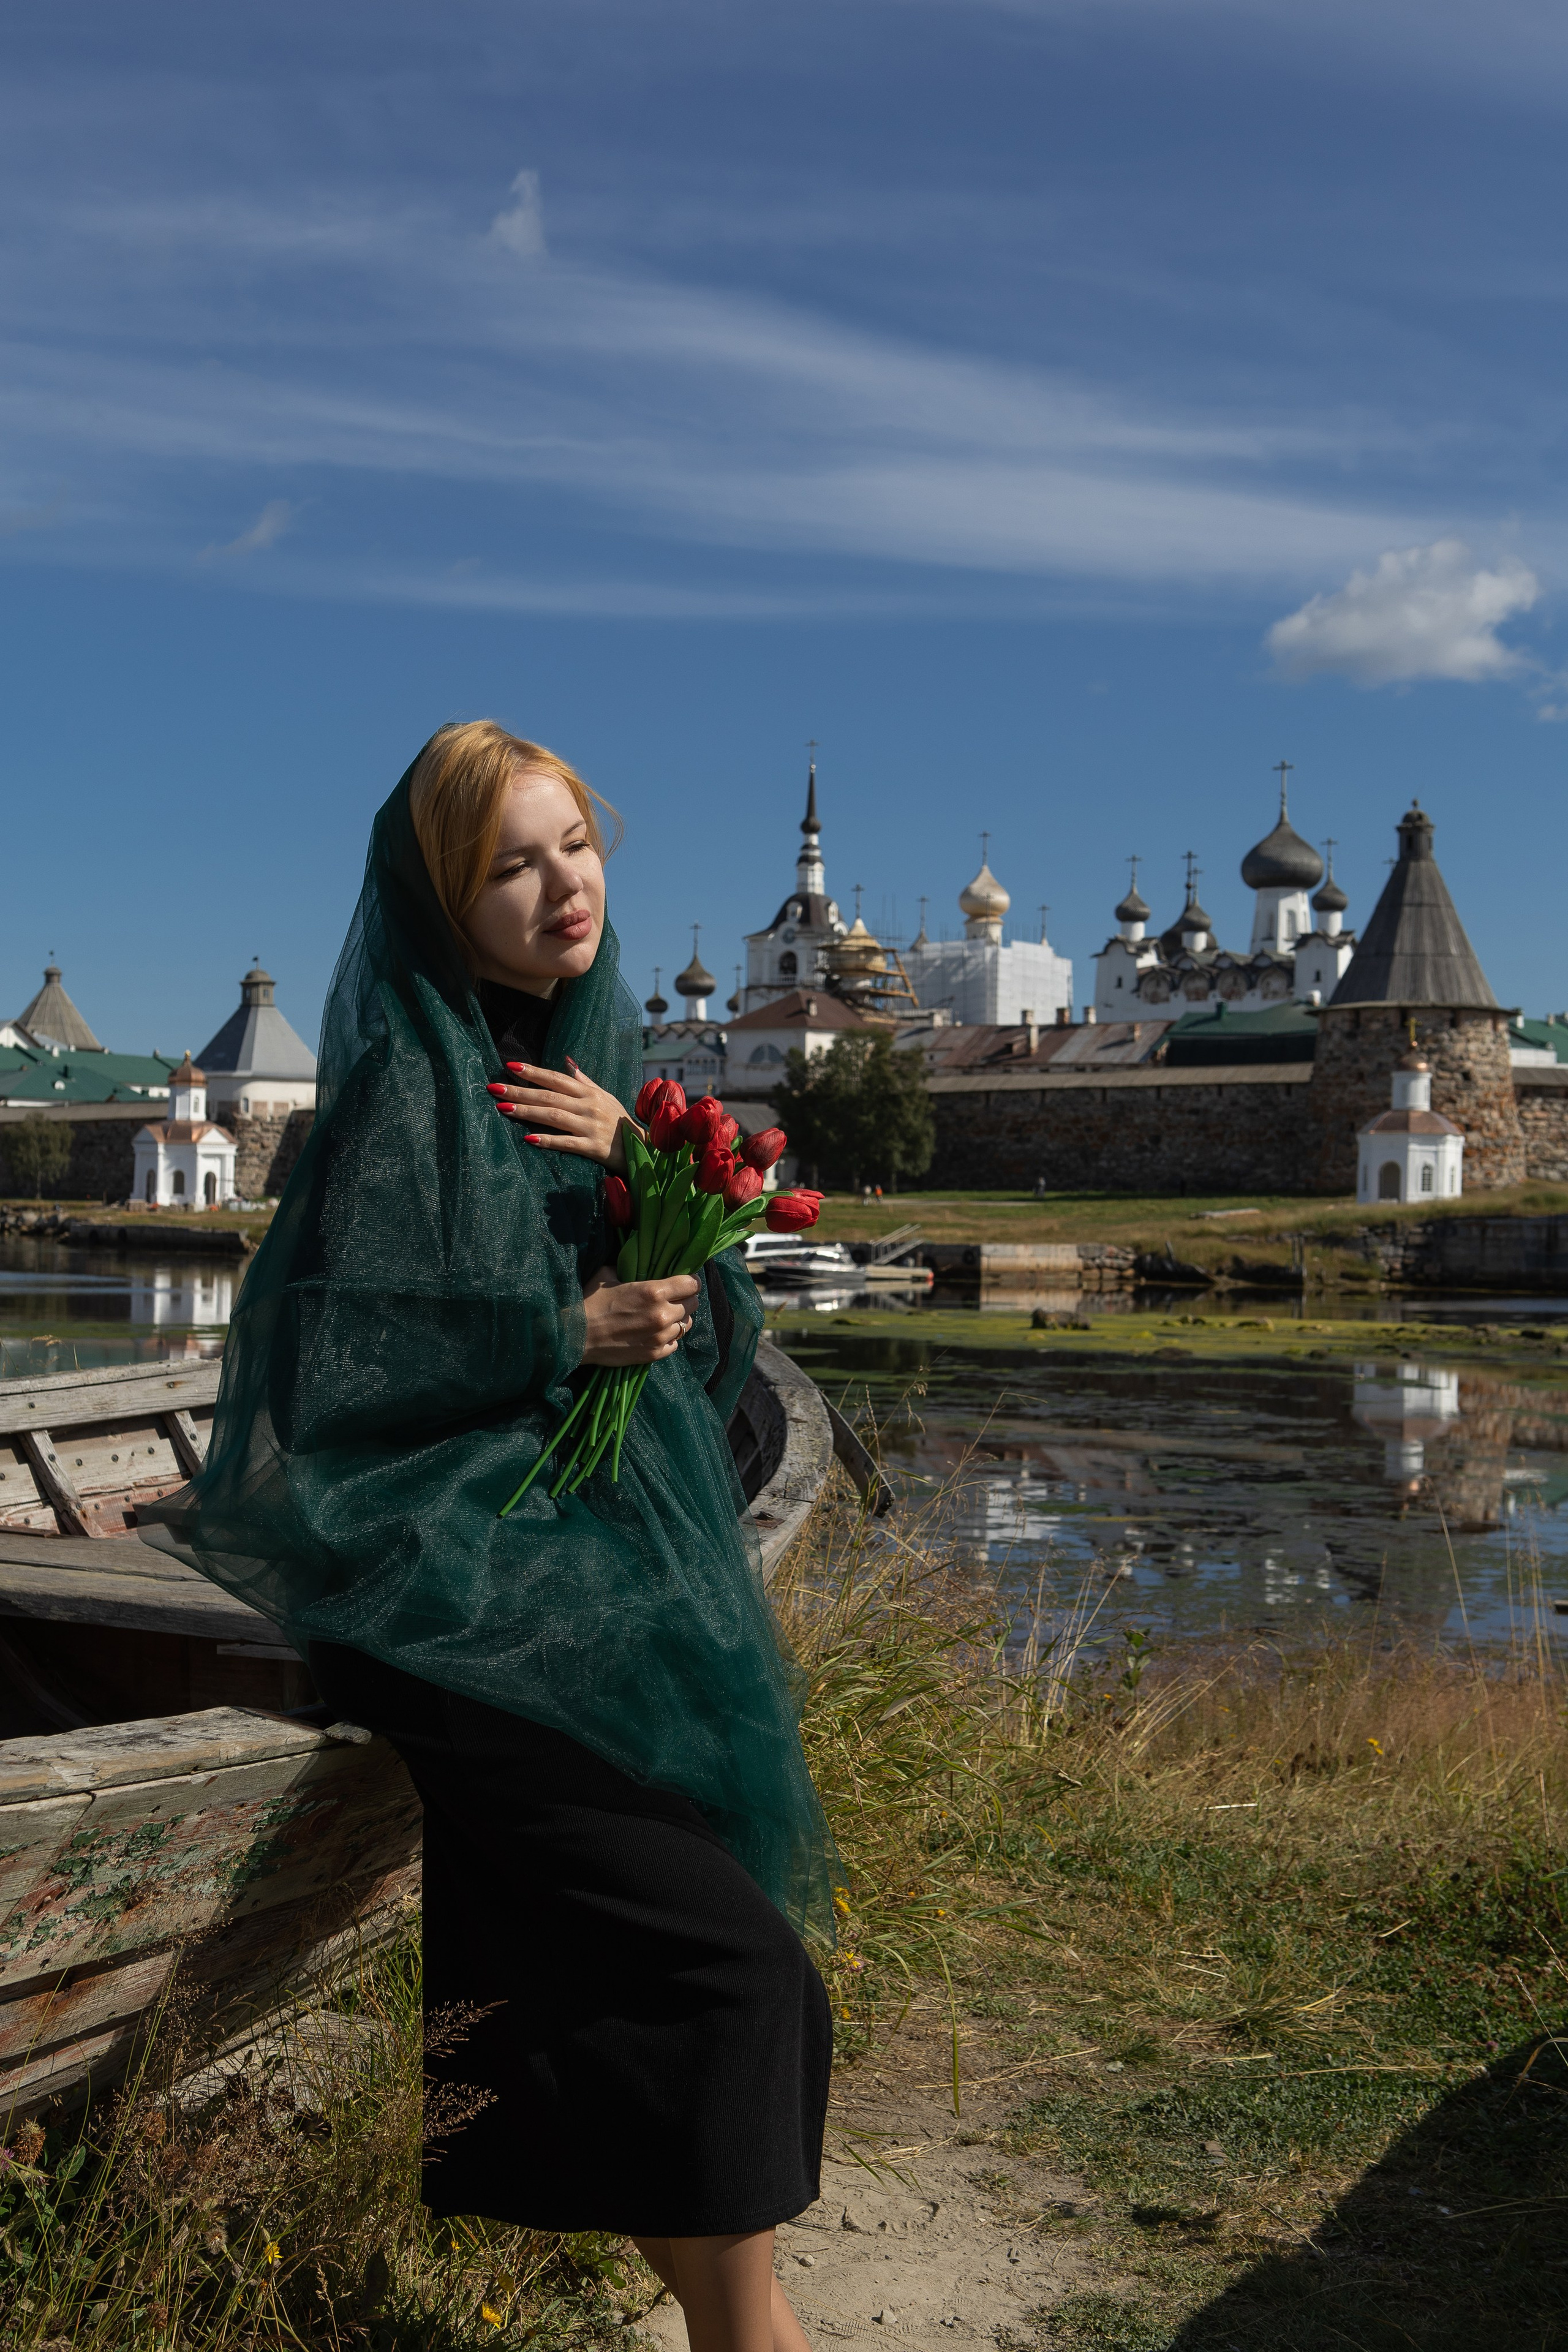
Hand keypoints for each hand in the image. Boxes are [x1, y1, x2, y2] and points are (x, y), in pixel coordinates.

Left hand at [488, 1058, 640, 1172]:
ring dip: (527, 1112)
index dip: (533, 1072)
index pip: (556, 1078)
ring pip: (554, 1116)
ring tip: (503, 1109)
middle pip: (549, 1096)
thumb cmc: (618, 1121)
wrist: (642, 1147)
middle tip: (494, 1088)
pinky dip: (548, 1141)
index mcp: (589, 1093)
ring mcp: (590, 1126)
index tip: (510, 1066)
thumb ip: (583, 1081)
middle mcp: (588, 1106)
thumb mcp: (605, 1096)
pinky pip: (567, 1143)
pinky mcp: (593, 1147)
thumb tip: (567, 1062)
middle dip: (520, 1091)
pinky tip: (529, 1139)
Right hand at [580, 1268, 698, 1365]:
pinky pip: (675, 1344)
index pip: (691, 1284)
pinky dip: (669, 1338)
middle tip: (675, 1299)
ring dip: (678, 1320)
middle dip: (686, 1300)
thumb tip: (637, 1264)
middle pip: (693, 1305)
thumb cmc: (590, 1303)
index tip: (686, 1282)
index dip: (691, 1282)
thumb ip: (629, 1268)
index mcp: (654, 1291)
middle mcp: (662, 1314)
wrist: (576, 1337)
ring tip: (666, 1317)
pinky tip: (657, 1334)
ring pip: (686, 1325)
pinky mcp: (654, 1354)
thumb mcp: (608, 1275)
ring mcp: (659, 1336)